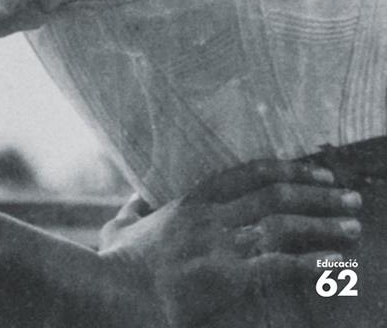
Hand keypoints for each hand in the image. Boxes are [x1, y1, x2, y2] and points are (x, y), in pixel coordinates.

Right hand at [100, 158, 362, 327]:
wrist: (112, 295)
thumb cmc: (115, 266)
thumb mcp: (119, 228)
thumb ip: (132, 209)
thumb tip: (134, 199)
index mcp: (194, 200)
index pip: (250, 173)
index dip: (289, 170)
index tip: (317, 171)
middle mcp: (213, 215)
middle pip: (276, 195)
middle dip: (318, 194)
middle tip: (349, 197)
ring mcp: (221, 243)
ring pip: (283, 224)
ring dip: (323, 224)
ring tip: (352, 226)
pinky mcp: (226, 276)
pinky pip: (278, 263)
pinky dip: (310, 261)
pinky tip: (334, 262)